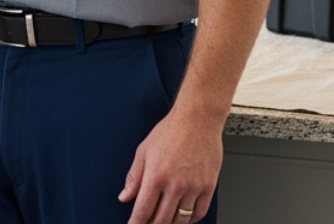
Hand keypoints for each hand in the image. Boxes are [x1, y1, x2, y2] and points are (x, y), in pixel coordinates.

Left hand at [118, 108, 221, 223]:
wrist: (198, 119)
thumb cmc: (171, 131)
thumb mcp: (144, 151)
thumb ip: (134, 177)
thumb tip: (125, 196)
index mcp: (156, 176)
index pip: (143, 211)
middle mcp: (175, 185)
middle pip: (162, 220)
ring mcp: (193, 187)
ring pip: (180, 220)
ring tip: (164, 222)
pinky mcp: (208, 186)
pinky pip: (199, 213)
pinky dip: (190, 220)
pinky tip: (183, 217)